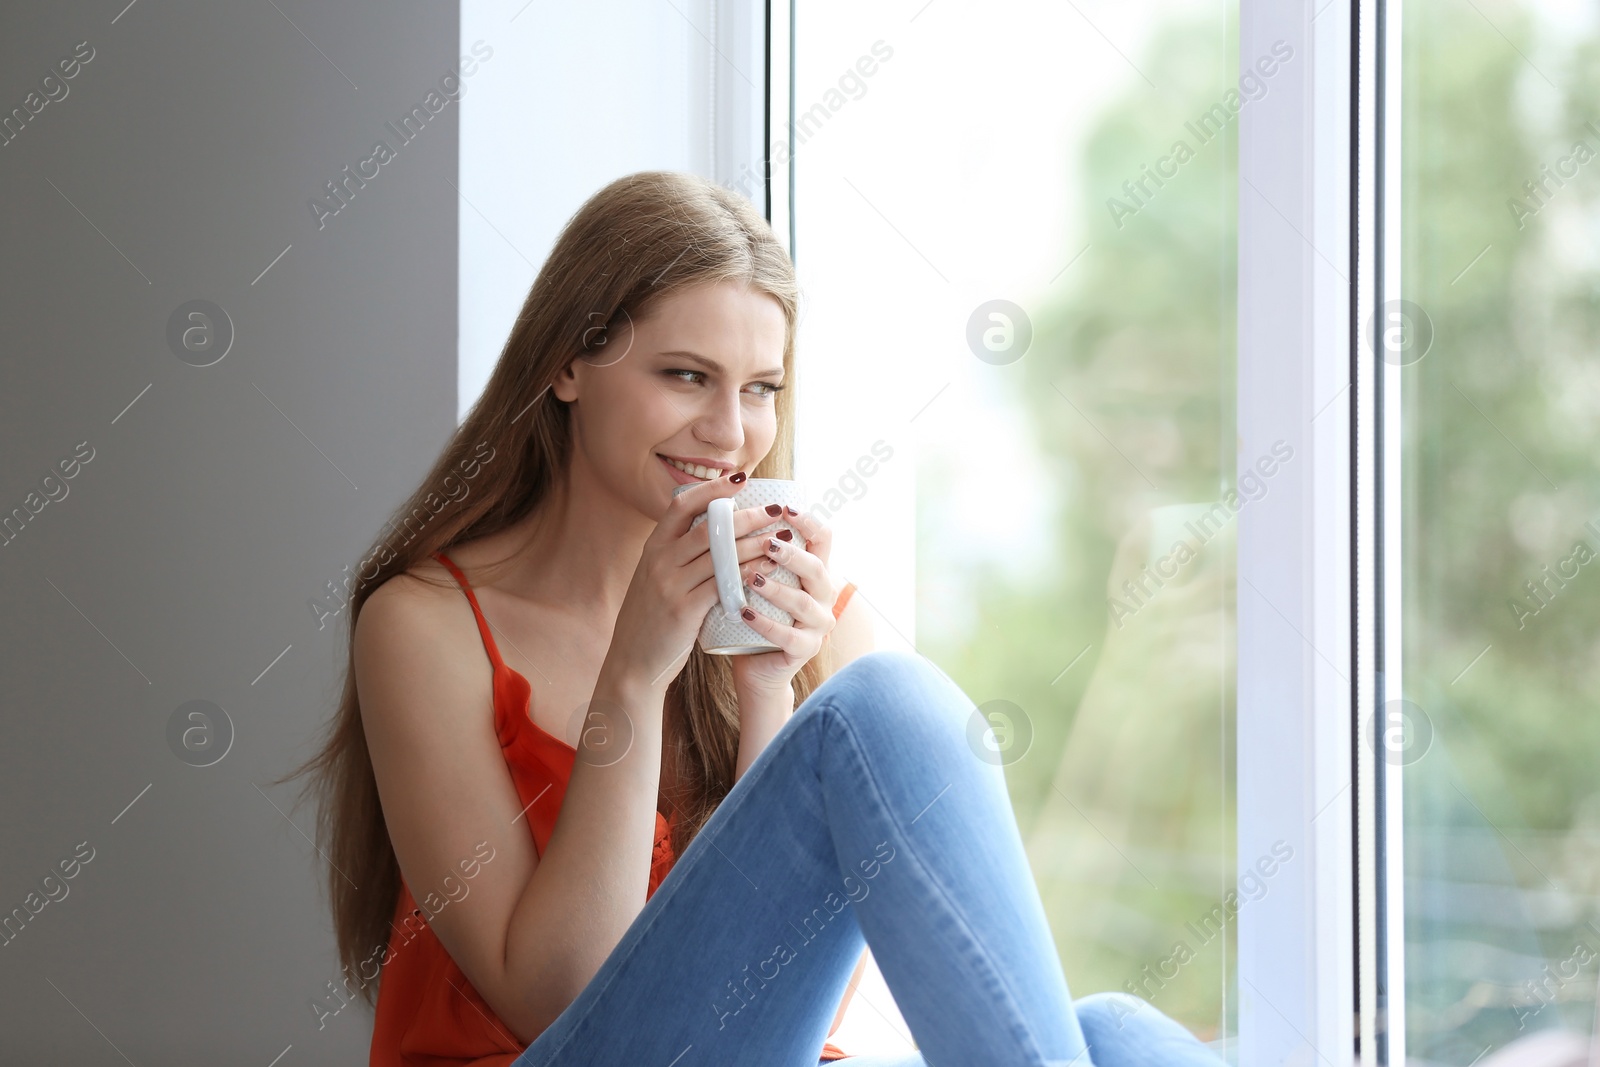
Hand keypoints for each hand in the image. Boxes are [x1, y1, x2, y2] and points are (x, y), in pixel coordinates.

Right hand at [604, 474, 823, 691]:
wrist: (632, 661)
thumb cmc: (652, 618)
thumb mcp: (656, 577)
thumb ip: (678, 554)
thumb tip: (715, 529)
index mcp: (653, 547)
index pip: (682, 505)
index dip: (712, 489)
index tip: (740, 478)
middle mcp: (659, 560)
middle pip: (708, 527)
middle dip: (746, 515)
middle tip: (776, 509)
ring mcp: (670, 585)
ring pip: (720, 554)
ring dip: (755, 543)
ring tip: (782, 538)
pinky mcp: (683, 611)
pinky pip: (722, 586)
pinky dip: (748, 575)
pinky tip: (768, 570)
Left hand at [727, 507, 840, 697]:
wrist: (754, 665)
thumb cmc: (754, 613)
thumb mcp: (759, 578)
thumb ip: (755, 550)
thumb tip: (727, 506)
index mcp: (815, 572)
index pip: (823, 538)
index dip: (808, 521)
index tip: (784, 508)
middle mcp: (824, 596)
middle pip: (817, 568)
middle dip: (792, 554)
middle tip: (767, 543)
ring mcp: (818, 625)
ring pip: (803, 602)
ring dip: (776, 588)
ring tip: (751, 577)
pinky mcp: (805, 649)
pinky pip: (788, 636)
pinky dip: (766, 623)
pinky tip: (745, 613)